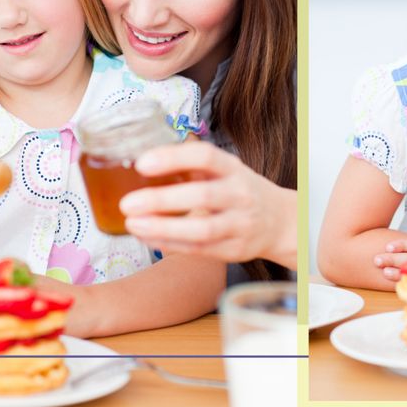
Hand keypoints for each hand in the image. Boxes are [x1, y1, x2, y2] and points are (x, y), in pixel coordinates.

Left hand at [120, 144, 294, 268]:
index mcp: (233, 168)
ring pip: (202, 230)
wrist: (279, 221)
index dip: (174, 158)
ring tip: (132, 223)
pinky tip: (146, 236)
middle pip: (202, 196)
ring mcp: (239, 224)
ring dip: (163, 227)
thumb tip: (143, 159)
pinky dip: (169, 244)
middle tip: (127, 203)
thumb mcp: (224, 169)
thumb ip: (192, 165)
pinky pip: (198, 249)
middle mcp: (240, 194)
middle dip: (162, 200)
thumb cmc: (239, 190)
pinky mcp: (234, 250)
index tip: (142, 163)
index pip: (206, 156)